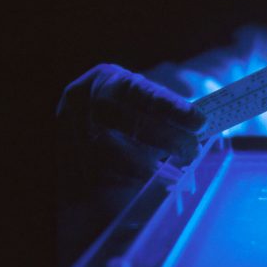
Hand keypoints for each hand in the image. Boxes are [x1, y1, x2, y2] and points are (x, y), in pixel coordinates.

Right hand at [56, 64, 206, 179]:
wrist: (88, 119)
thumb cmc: (130, 111)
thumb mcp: (145, 102)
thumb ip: (171, 114)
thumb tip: (203, 132)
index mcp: (107, 79)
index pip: (143, 93)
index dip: (173, 108)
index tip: (201, 122)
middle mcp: (82, 101)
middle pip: (127, 122)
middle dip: (166, 138)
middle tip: (192, 150)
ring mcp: (67, 130)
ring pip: (109, 154)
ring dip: (147, 168)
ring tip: (175, 174)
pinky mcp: (63, 159)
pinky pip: (95, 176)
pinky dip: (125, 183)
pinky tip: (148, 186)